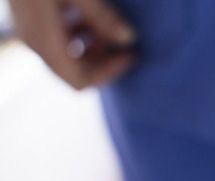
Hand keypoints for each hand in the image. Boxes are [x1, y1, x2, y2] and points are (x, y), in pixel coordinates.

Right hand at [9, 0, 135, 88]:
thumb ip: (102, 16)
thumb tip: (130, 39)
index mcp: (45, 40)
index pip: (80, 80)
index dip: (109, 72)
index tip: (131, 53)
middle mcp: (34, 40)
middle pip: (74, 72)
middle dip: (103, 60)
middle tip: (125, 40)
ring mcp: (29, 29)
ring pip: (66, 56)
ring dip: (92, 46)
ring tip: (109, 22)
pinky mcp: (30, 17)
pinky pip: (56, 38)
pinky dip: (78, 32)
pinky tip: (90, 11)